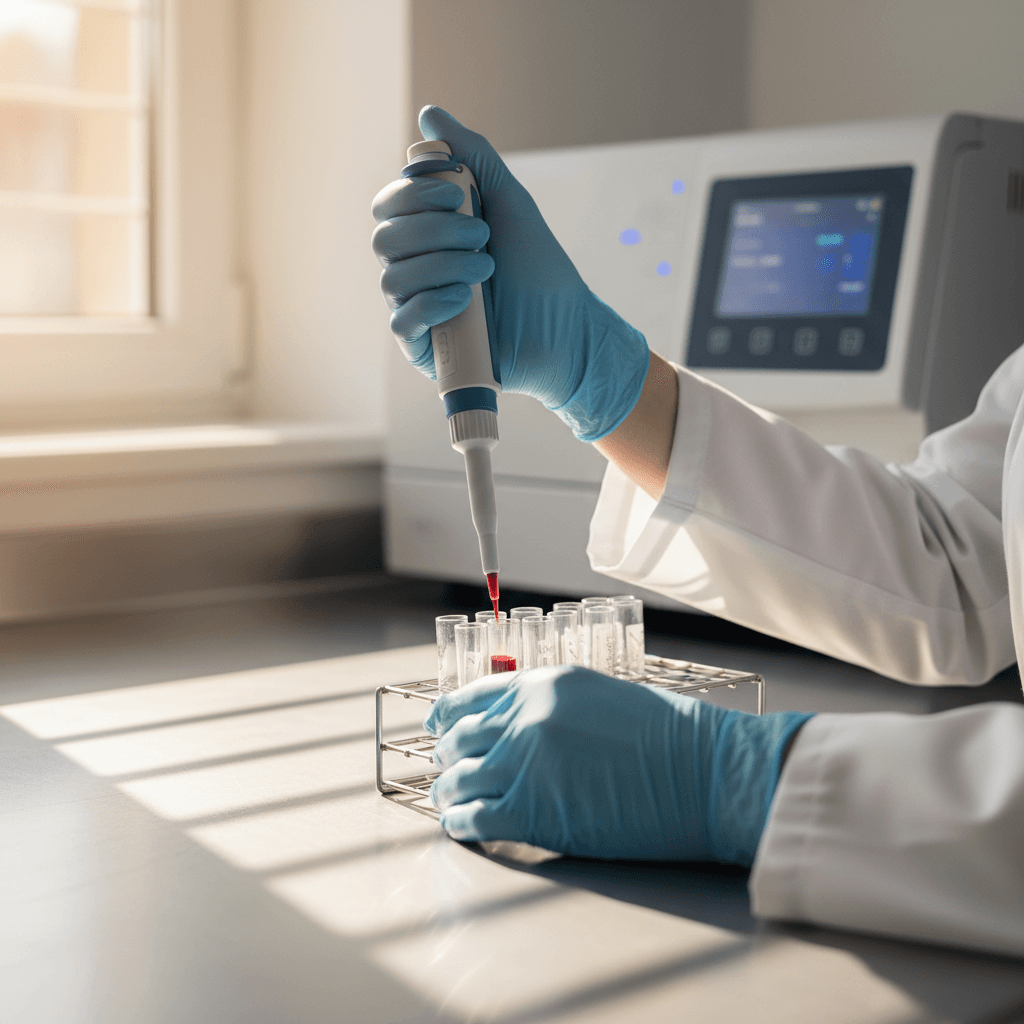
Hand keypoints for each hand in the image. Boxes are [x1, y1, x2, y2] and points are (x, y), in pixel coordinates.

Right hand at [371, 106, 649, 441]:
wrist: (567, 327)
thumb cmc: (539, 267)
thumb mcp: (509, 201)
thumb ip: (472, 156)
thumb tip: (430, 113)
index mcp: (427, 234)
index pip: (388, 206)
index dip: (412, 195)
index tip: (456, 196)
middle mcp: (415, 270)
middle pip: (384, 239)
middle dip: (434, 229)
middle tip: (482, 236)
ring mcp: (417, 309)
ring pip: (392, 278)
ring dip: (443, 265)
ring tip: (486, 269)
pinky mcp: (425, 348)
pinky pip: (401, 322)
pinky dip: (431, 303)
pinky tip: (463, 301)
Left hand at [425, 666, 811, 864]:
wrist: (703, 772)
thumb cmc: (670, 736)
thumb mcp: (601, 696)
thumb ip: (553, 706)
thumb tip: (522, 726)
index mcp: (542, 684)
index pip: (474, 695)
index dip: (448, 712)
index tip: (437, 724)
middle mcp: (525, 719)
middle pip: (461, 737)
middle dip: (447, 754)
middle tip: (444, 766)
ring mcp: (524, 764)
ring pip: (459, 779)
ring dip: (448, 791)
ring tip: (448, 800)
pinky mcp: (531, 812)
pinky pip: (475, 818)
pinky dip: (461, 823)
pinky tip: (463, 826)